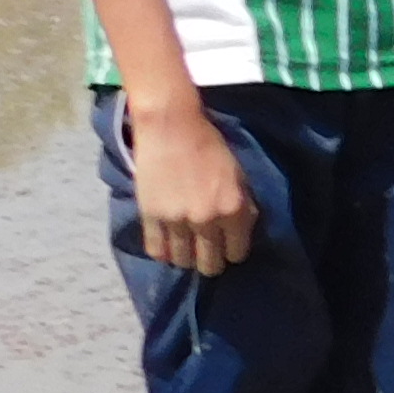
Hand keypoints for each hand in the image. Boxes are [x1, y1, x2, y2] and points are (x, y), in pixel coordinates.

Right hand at [121, 89, 260, 278]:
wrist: (171, 127)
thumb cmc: (209, 146)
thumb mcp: (238, 175)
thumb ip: (243, 206)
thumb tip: (243, 231)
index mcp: (233, 209)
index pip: (237, 253)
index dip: (234, 252)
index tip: (229, 246)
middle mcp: (206, 220)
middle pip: (210, 265)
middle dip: (212, 261)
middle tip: (208, 252)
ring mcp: (176, 221)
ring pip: (183, 261)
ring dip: (187, 258)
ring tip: (187, 248)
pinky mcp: (150, 217)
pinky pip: (156, 251)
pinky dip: (163, 252)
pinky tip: (168, 246)